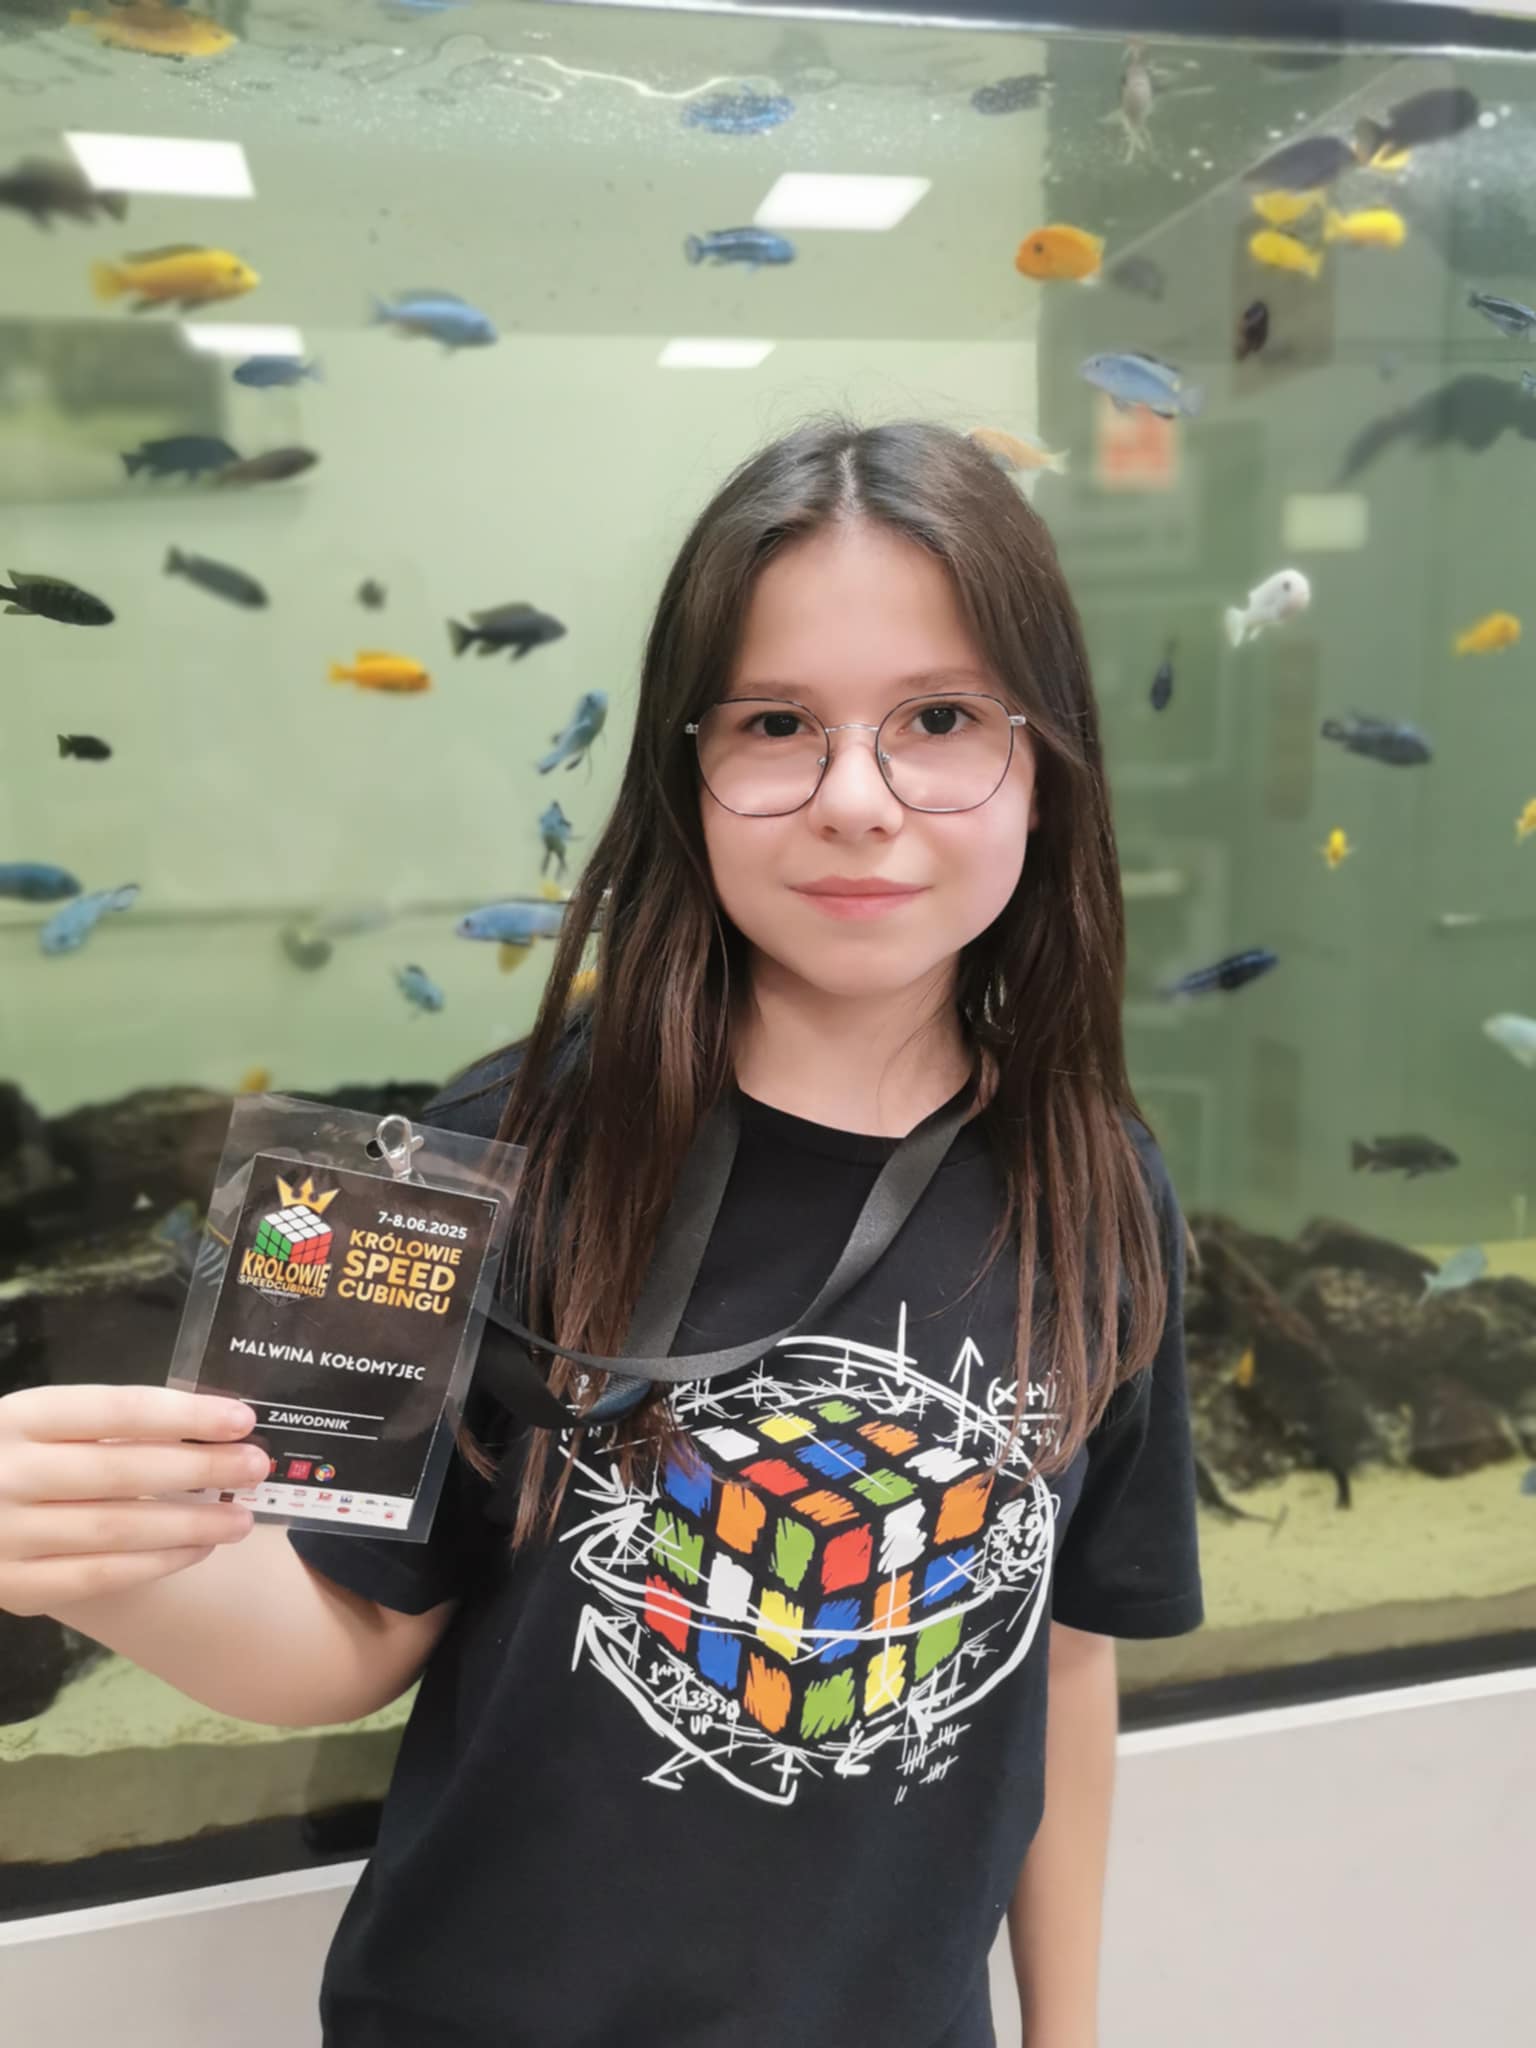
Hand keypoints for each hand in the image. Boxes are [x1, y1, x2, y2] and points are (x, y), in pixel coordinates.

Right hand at [0, 1384, 269, 1616]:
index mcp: (20, 1416)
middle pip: (123, 1470)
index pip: (117, 1409)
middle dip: (201, 1469)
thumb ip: (107, 1424)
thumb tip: (208, 1429)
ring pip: (117, 1529)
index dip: (184, 1414)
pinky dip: (156, 1562)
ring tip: (241, 1518)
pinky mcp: (13, 1587)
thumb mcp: (42, 1424)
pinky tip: (197, 1549)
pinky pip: (99, 1576)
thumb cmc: (14, 1457)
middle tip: (256, 1467)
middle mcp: (7, 1473)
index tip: (242, 1419)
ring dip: (190, 1524)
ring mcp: (5, 1535)